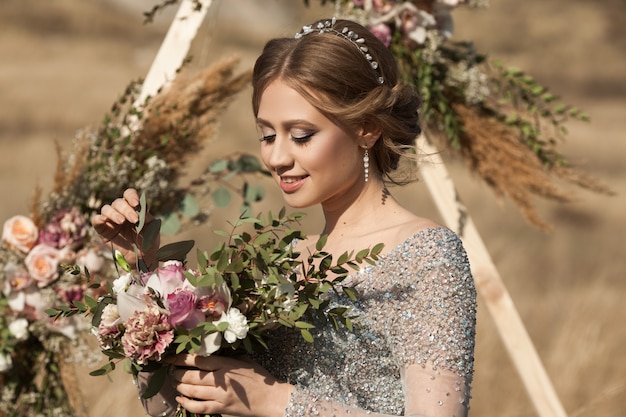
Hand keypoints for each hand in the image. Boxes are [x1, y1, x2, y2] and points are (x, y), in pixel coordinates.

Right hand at [91, 188, 158, 268]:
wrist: (143, 258)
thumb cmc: (148, 241)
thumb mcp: (152, 229)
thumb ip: (148, 218)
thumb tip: (142, 210)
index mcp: (134, 208)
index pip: (129, 194)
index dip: (131, 196)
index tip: (136, 204)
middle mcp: (121, 212)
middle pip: (119, 202)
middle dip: (126, 209)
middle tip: (134, 220)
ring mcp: (111, 220)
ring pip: (107, 208)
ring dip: (114, 213)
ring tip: (121, 222)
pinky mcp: (103, 230)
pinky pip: (96, 220)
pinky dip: (99, 218)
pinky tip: (105, 221)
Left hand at [168, 354, 292, 416]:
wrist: (271, 398)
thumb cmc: (260, 378)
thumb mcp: (245, 361)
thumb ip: (228, 357)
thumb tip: (210, 352)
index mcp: (226, 364)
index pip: (198, 360)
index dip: (181, 358)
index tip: (170, 357)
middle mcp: (221, 379)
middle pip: (191, 376)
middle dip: (177, 373)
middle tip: (172, 371)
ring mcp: (220, 395)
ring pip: (192, 391)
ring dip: (180, 386)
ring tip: (175, 382)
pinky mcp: (221, 408)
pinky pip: (198, 407)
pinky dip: (186, 403)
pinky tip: (180, 398)